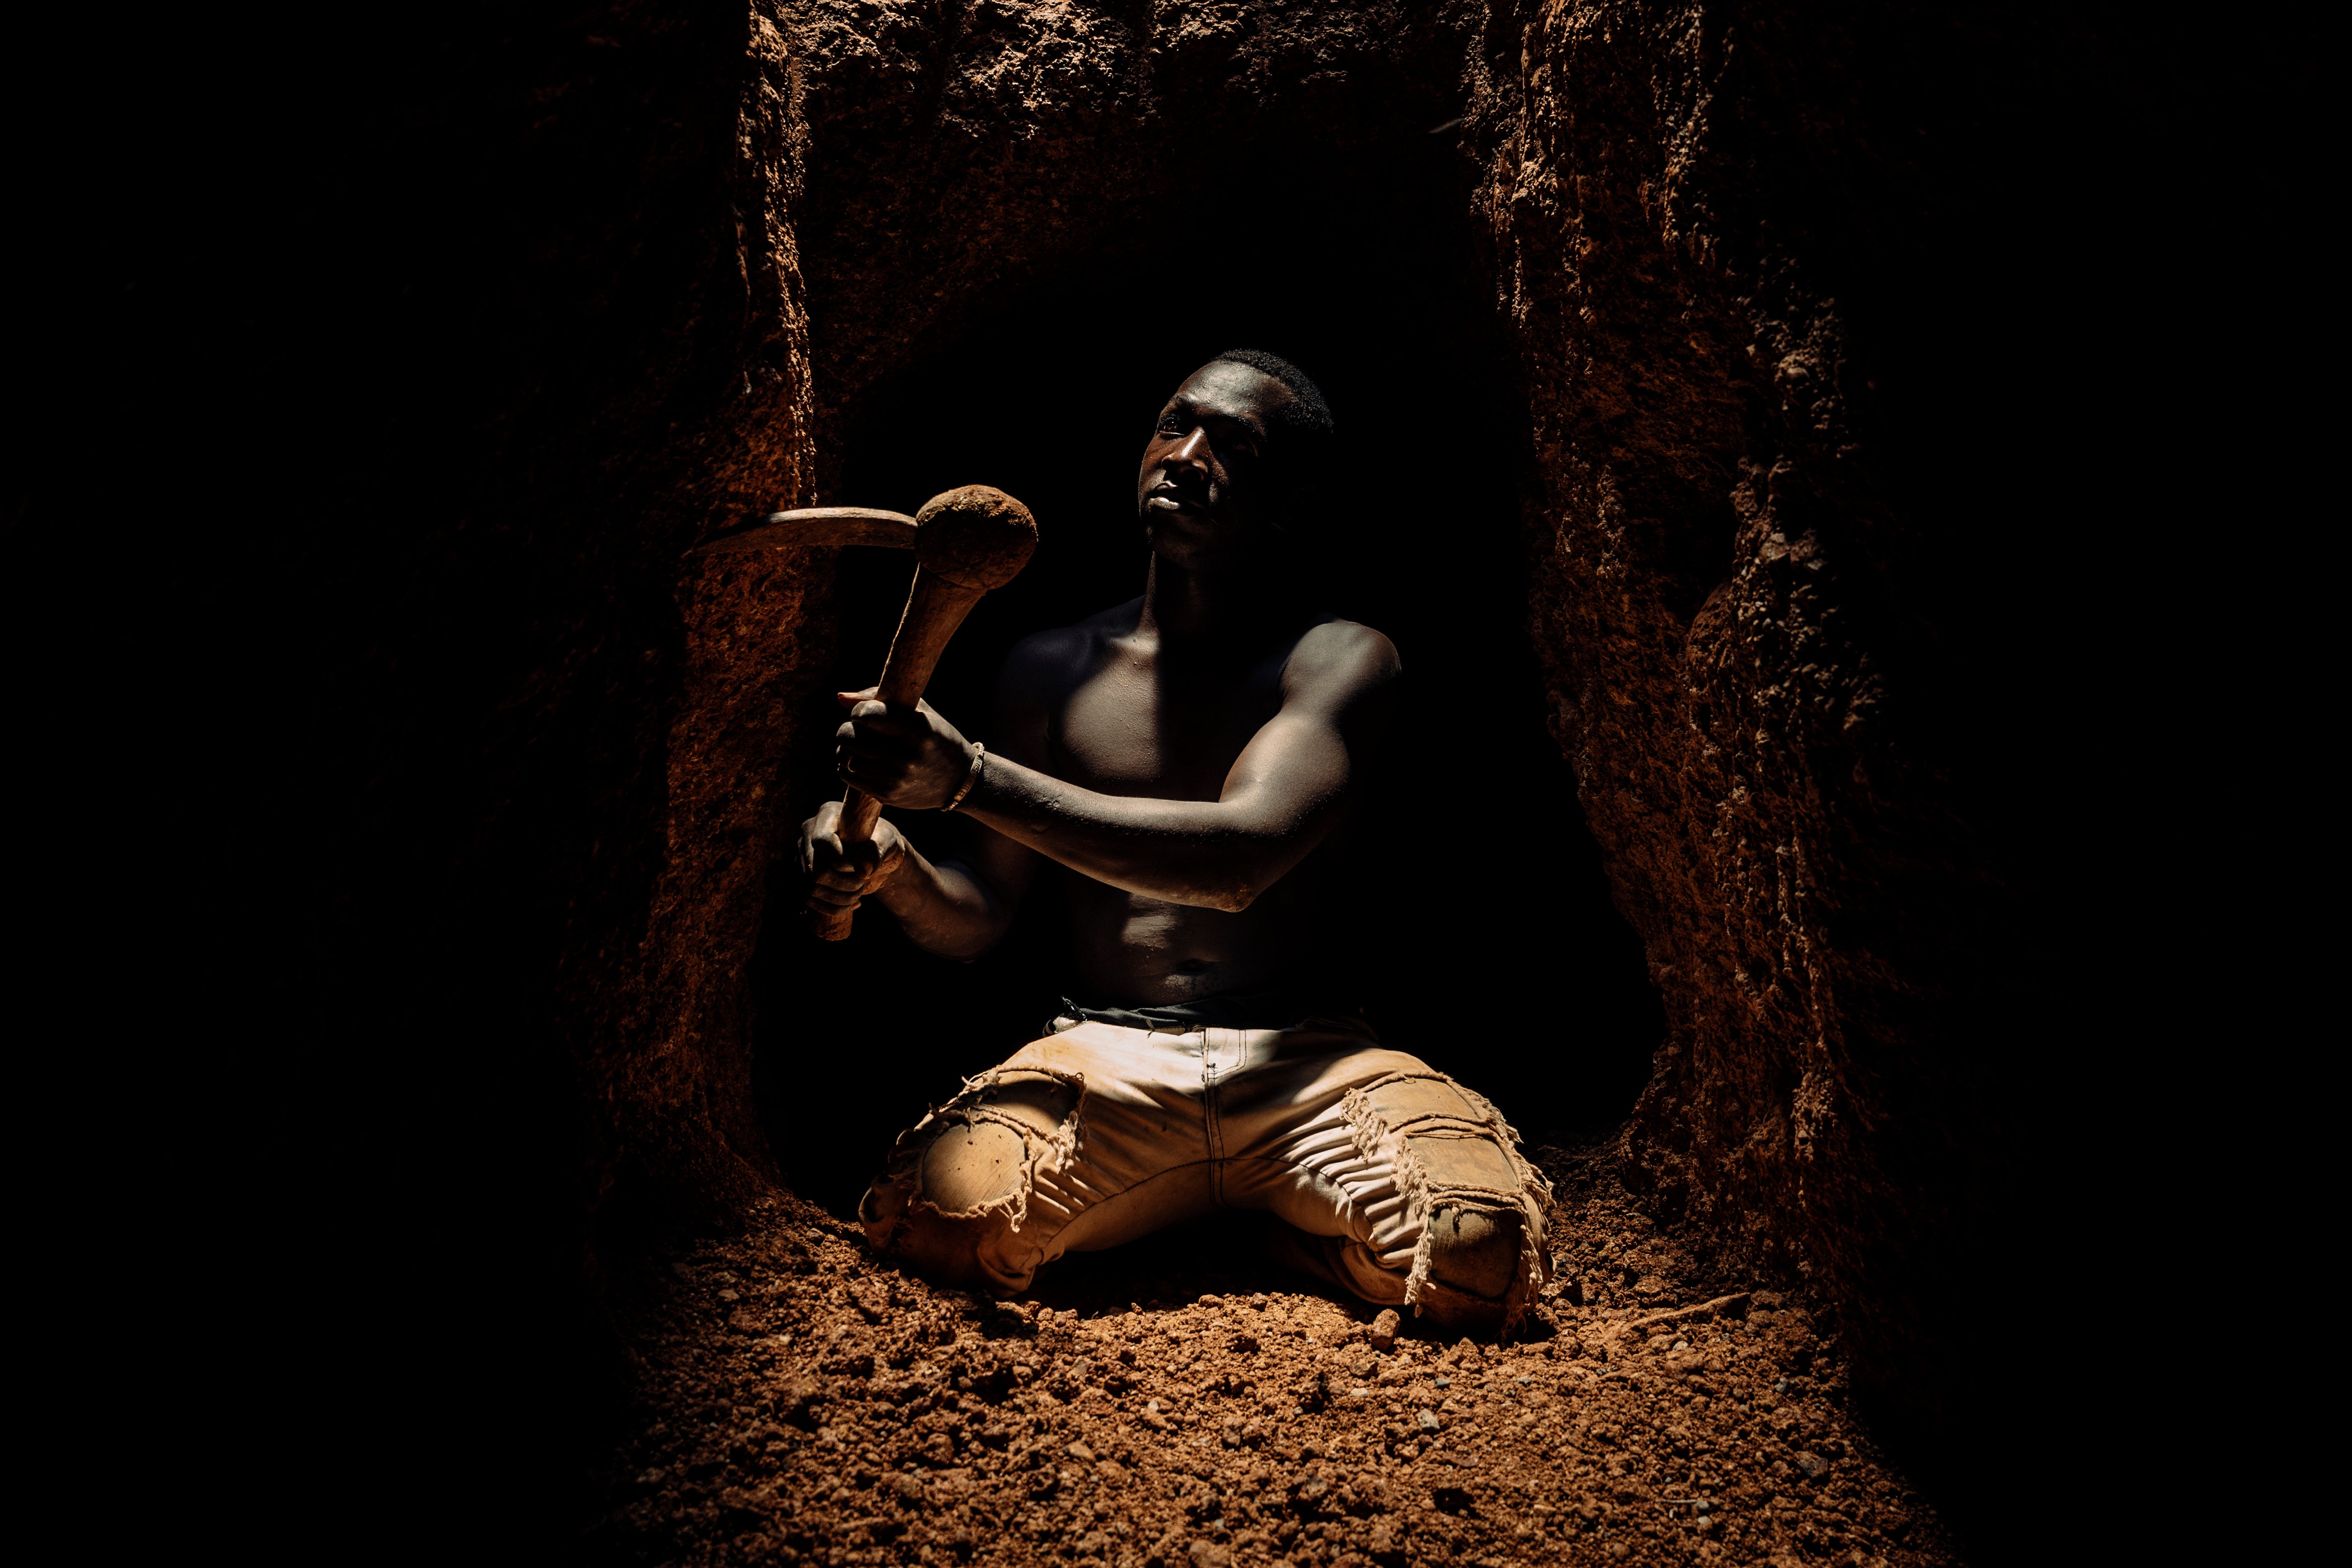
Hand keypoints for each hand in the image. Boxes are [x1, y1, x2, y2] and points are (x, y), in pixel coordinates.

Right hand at [799, 799, 909, 911]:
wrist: (874, 854)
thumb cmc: (882, 840)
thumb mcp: (887, 841)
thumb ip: (877, 852)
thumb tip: (863, 870)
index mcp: (827, 814)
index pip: (821, 841)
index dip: (842, 861)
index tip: (862, 868)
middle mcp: (808, 832)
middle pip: (815, 870)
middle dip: (845, 884)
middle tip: (864, 882)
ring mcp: (802, 854)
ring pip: (810, 888)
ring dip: (841, 898)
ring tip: (860, 892)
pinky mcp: (802, 874)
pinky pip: (809, 899)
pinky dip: (833, 907)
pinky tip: (853, 903)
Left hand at [833, 688, 976, 808]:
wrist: (959, 780)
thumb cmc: (936, 737)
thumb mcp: (918, 712)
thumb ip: (879, 699)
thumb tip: (840, 698)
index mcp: (916, 730)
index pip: (866, 714)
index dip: (859, 711)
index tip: (866, 713)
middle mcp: (904, 756)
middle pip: (849, 736)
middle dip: (848, 729)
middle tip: (860, 730)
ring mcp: (894, 779)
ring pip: (847, 757)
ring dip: (848, 749)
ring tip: (861, 746)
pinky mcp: (886, 795)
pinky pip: (848, 776)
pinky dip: (847, 766)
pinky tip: (860, 761)